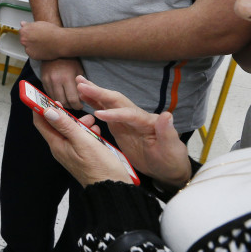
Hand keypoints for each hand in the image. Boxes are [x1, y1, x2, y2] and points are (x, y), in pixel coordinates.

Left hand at [19, 20, 65, 60]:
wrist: (61, 42)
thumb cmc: (52, 32)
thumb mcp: (39, 23)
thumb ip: (28, 25)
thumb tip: (22, 24)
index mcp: (24, 31)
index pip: (22, 32)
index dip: (30, 32)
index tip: (35, 34)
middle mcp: (23, 40)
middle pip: (24, 40)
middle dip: (30, 39)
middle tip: (40, 39)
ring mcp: (27, 48)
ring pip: (28, 47)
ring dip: (33, 46)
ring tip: (43, 44)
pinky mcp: (32, 55)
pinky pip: (32, 54)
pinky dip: (36, 52)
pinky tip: (43, 49)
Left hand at [33, 105, 133, 186]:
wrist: (113, 189)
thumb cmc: (99, 165)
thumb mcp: (82, 141)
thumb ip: (65, 125)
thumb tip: (46, 110)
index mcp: (57, 144)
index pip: (41, 122)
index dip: (41, 108)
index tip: (47, 96)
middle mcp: (61, 148)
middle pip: (57, 125)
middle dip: (68, 116)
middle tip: (82, 113)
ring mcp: (71, 153)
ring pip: (71, 131)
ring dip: (80, 124)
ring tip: (93, 121)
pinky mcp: (81, 155)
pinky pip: (80, 139)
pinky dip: (87, 133)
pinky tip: (97, 132)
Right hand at [39, 57, 84, 109]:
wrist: (55, 48)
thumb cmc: (70, 60)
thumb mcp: (79, 71)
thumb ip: (81, 85)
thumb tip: (82, 99)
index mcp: (67, 78)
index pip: (72, 99)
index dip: (78, 105)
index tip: (81, 105)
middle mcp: (55, 80)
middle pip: (63, 102)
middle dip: (70, 106)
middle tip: (75, 105)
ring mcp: (47, 80)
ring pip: (55, 99)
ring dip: (62, 103)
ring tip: (68, 101)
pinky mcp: (42, 80)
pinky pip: (49, 94)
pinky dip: (55, 97)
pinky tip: (61, 96)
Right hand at [76, 76, 191, 187]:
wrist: (167, 168)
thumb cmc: (171, 159)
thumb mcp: (171, 148)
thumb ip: (167, 131)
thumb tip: (167, 115)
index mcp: (147, 121)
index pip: (129, 114)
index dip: (114, 113)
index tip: (98, 114)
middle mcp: (136, 116)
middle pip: (116, 101)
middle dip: (99, 93)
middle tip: (82, 84)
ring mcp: (126, 120)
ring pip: (109, 102)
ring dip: (94, 93)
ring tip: (79, 83)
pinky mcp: (119, 125)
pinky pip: (105, 111)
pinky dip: (94, 103)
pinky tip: (84, 97)